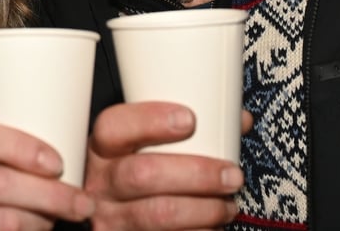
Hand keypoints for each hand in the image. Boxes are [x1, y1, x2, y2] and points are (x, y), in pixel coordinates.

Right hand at [85, 102, 244, 229]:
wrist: (116, 219)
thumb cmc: (138, 175)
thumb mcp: (145, 150)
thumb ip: (187, 131)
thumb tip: (239, 119)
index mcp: (102, 150)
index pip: (113, 127)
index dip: (149, 121)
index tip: (189, 119)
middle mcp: (100, 184)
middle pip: (142, 174)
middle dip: (196, 174)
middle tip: (232, 175)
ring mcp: (110, 219)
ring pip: (158, 214)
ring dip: (204, 210)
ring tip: (228, 205)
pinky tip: (213, 228)